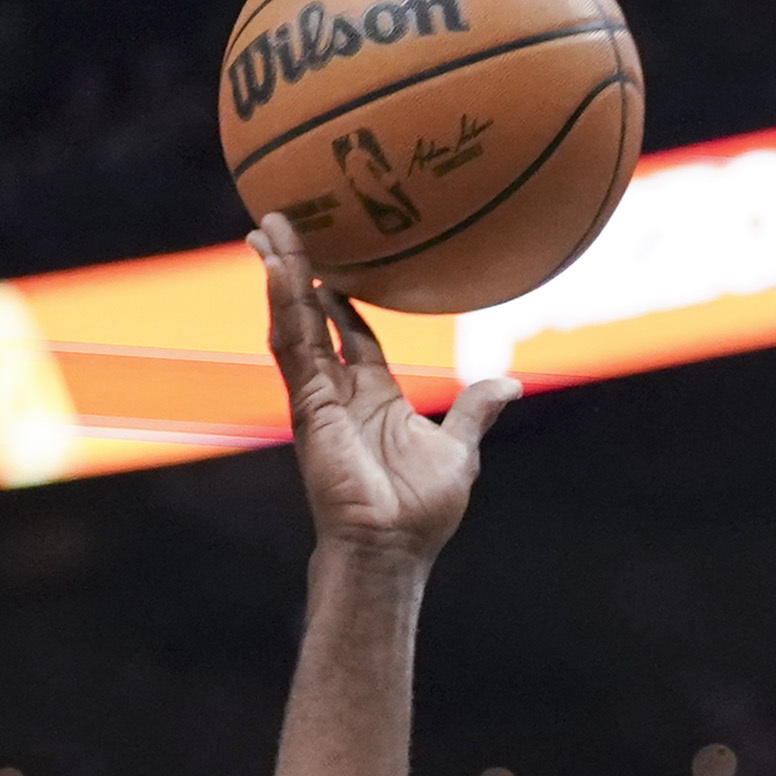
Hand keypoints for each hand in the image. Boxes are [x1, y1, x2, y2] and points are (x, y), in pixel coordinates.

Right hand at [260, 211, 514, 563]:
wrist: (391, 548)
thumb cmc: (420, 511)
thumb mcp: (459, 449)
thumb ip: (476, 410)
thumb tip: (509, 384)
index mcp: (374, 397)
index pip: (352, 336)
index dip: (342, 301)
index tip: (335, 266)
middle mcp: (340, 392)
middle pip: (312, 317)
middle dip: (297, 273)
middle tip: (282, 228)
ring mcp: (319, 395)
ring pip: (294, 322)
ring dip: (281, 274)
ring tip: (266, 229)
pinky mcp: (309, 403)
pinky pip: (294, 345)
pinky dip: (285, 305)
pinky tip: (280, 268)